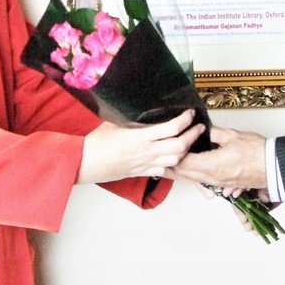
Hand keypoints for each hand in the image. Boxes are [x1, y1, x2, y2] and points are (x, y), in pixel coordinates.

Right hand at [77, 109, 202, 183]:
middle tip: (198, 127)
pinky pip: (164, 170)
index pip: (172, 128)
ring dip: (186, 150)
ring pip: (175, 160)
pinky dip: (173, 163)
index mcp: (141, 137)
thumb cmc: (97, 142)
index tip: (190, 113)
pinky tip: (175, 157)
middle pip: (180, 146)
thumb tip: (146, 111)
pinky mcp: (141, 172)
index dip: (185, 120)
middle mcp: (147, 152)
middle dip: (193, 136)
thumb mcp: (116, 122)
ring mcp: (145, 164)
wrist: (85, 163)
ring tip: (190, 141)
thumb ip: (134, 120)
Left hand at [173, 125, 267, 190]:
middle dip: (176, 165)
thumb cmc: (257, 151)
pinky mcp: (227, 186)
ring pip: (196, 180)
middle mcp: (213, 177)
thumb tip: (203, 129)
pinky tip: (198, 169)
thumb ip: (214, 132)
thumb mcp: (232, 135)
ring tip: (178, 162)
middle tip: (168, 155)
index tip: (171, 146)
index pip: (184, 163)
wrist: (274, 167)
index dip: (175, 155)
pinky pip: (208, 183)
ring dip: (186, 171)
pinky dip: (200, 177)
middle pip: (187, 174)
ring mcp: (220, 184)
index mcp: (212, 164)